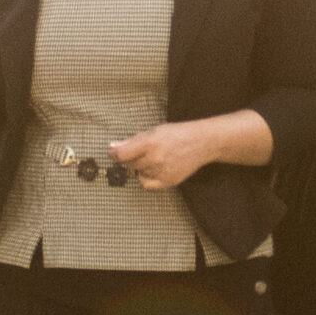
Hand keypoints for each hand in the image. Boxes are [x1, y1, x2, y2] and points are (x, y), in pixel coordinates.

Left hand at [106, 120, 224, 190]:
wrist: (202, 143)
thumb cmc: (177, 133)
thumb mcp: (155, 130)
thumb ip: (133, 140)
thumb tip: (113, 147)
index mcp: (150, 143)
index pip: (121, 154)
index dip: (113, 154)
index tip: (113, 152)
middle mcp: (155, 159)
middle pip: (129, 164)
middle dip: (131, 158)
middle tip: (143, 151)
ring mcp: (162, 172)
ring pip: (138, 172)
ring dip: (142, 166)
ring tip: (155, 157)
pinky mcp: (168, 181)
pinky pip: (146, 184)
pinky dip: (146, 177)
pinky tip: (154, 169)